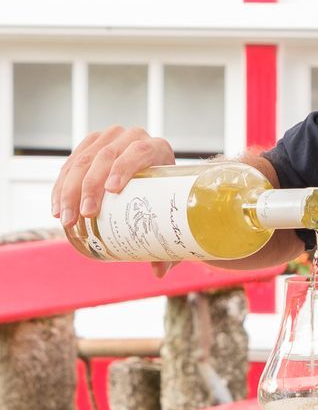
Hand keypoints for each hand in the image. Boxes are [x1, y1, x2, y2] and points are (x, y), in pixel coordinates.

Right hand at [52, 125, 175, 274]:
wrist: (154, 173)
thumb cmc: (165, 197)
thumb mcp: (170, 212)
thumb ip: (169, 242)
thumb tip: (159, 272)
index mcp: (158, 148)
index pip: (140, 152)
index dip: (125, 167)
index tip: (112, 190)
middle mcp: (133, 137)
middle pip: (106, 157)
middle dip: (89, 187)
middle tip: (83, 216)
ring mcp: (109, 138)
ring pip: (83, 160)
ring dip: (70, 190)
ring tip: (66, 218)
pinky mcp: (89, 144)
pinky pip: (70, 163)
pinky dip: (61, 186)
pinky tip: (56, 207)